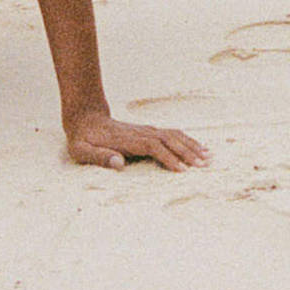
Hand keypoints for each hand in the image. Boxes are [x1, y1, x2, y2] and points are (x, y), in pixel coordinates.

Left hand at [65, 113, 208, 171]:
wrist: (85, 119)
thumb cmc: (83, 140)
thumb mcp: (82, 151)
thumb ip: (99, 157)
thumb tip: (119, 164)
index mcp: (127, 140)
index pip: (153, 147)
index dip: (168, 157)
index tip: (182, 170)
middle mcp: (140, 133)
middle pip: (168, 140)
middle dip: (187, 152)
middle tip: (203, 166)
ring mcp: (146, 130)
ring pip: (173, 135)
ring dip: (190, 145)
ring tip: (208, 157)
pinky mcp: (149, 131)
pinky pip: (172, 134)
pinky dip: (187, 140)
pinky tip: (198, 148)